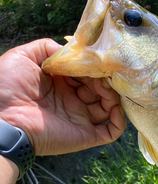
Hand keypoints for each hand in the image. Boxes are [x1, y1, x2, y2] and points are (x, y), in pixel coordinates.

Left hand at [0, 38, 125, 155]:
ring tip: (107, 89)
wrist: (2, 119)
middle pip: (100, 90)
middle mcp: (72, 101)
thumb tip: (70, 51)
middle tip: (102, 76)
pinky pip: (111, 131)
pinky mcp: (86, 135)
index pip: (86, 74)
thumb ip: (47, 48)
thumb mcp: (23, 56)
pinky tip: (116, 108)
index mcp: (60, 84)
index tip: (96, 62)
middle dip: (105, 80)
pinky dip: (120, 121)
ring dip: (114, 96)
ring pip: (109, 107)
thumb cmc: (7, 88)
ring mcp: (80, 119)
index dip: (93, 67)